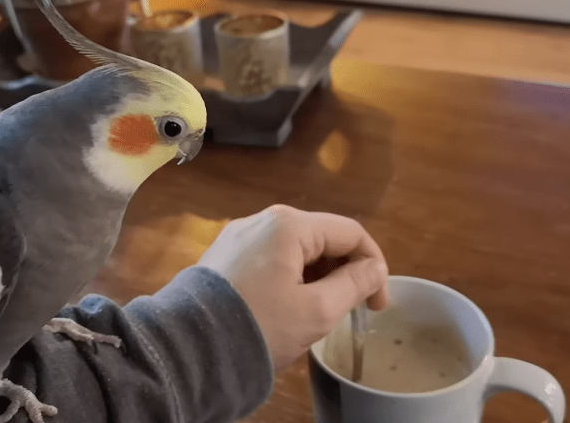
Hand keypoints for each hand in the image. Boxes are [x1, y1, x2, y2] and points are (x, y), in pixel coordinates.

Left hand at [196, 205, 388, 369]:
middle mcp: (261, 220)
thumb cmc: (260, 327)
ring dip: (318, 276)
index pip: (350, 233)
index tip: (379, 305)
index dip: (373, 266)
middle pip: (321, 238)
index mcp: (288, 225)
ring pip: (295, 249)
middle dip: (344, 271)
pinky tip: (289, 306)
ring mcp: (238, 236)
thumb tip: (374, 268)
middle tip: (352, 309)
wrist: (190, 348)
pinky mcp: (224, 256)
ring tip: (320, 311)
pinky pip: (270, 258)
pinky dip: (290, 277)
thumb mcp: (317, 310)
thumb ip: (354, 284)